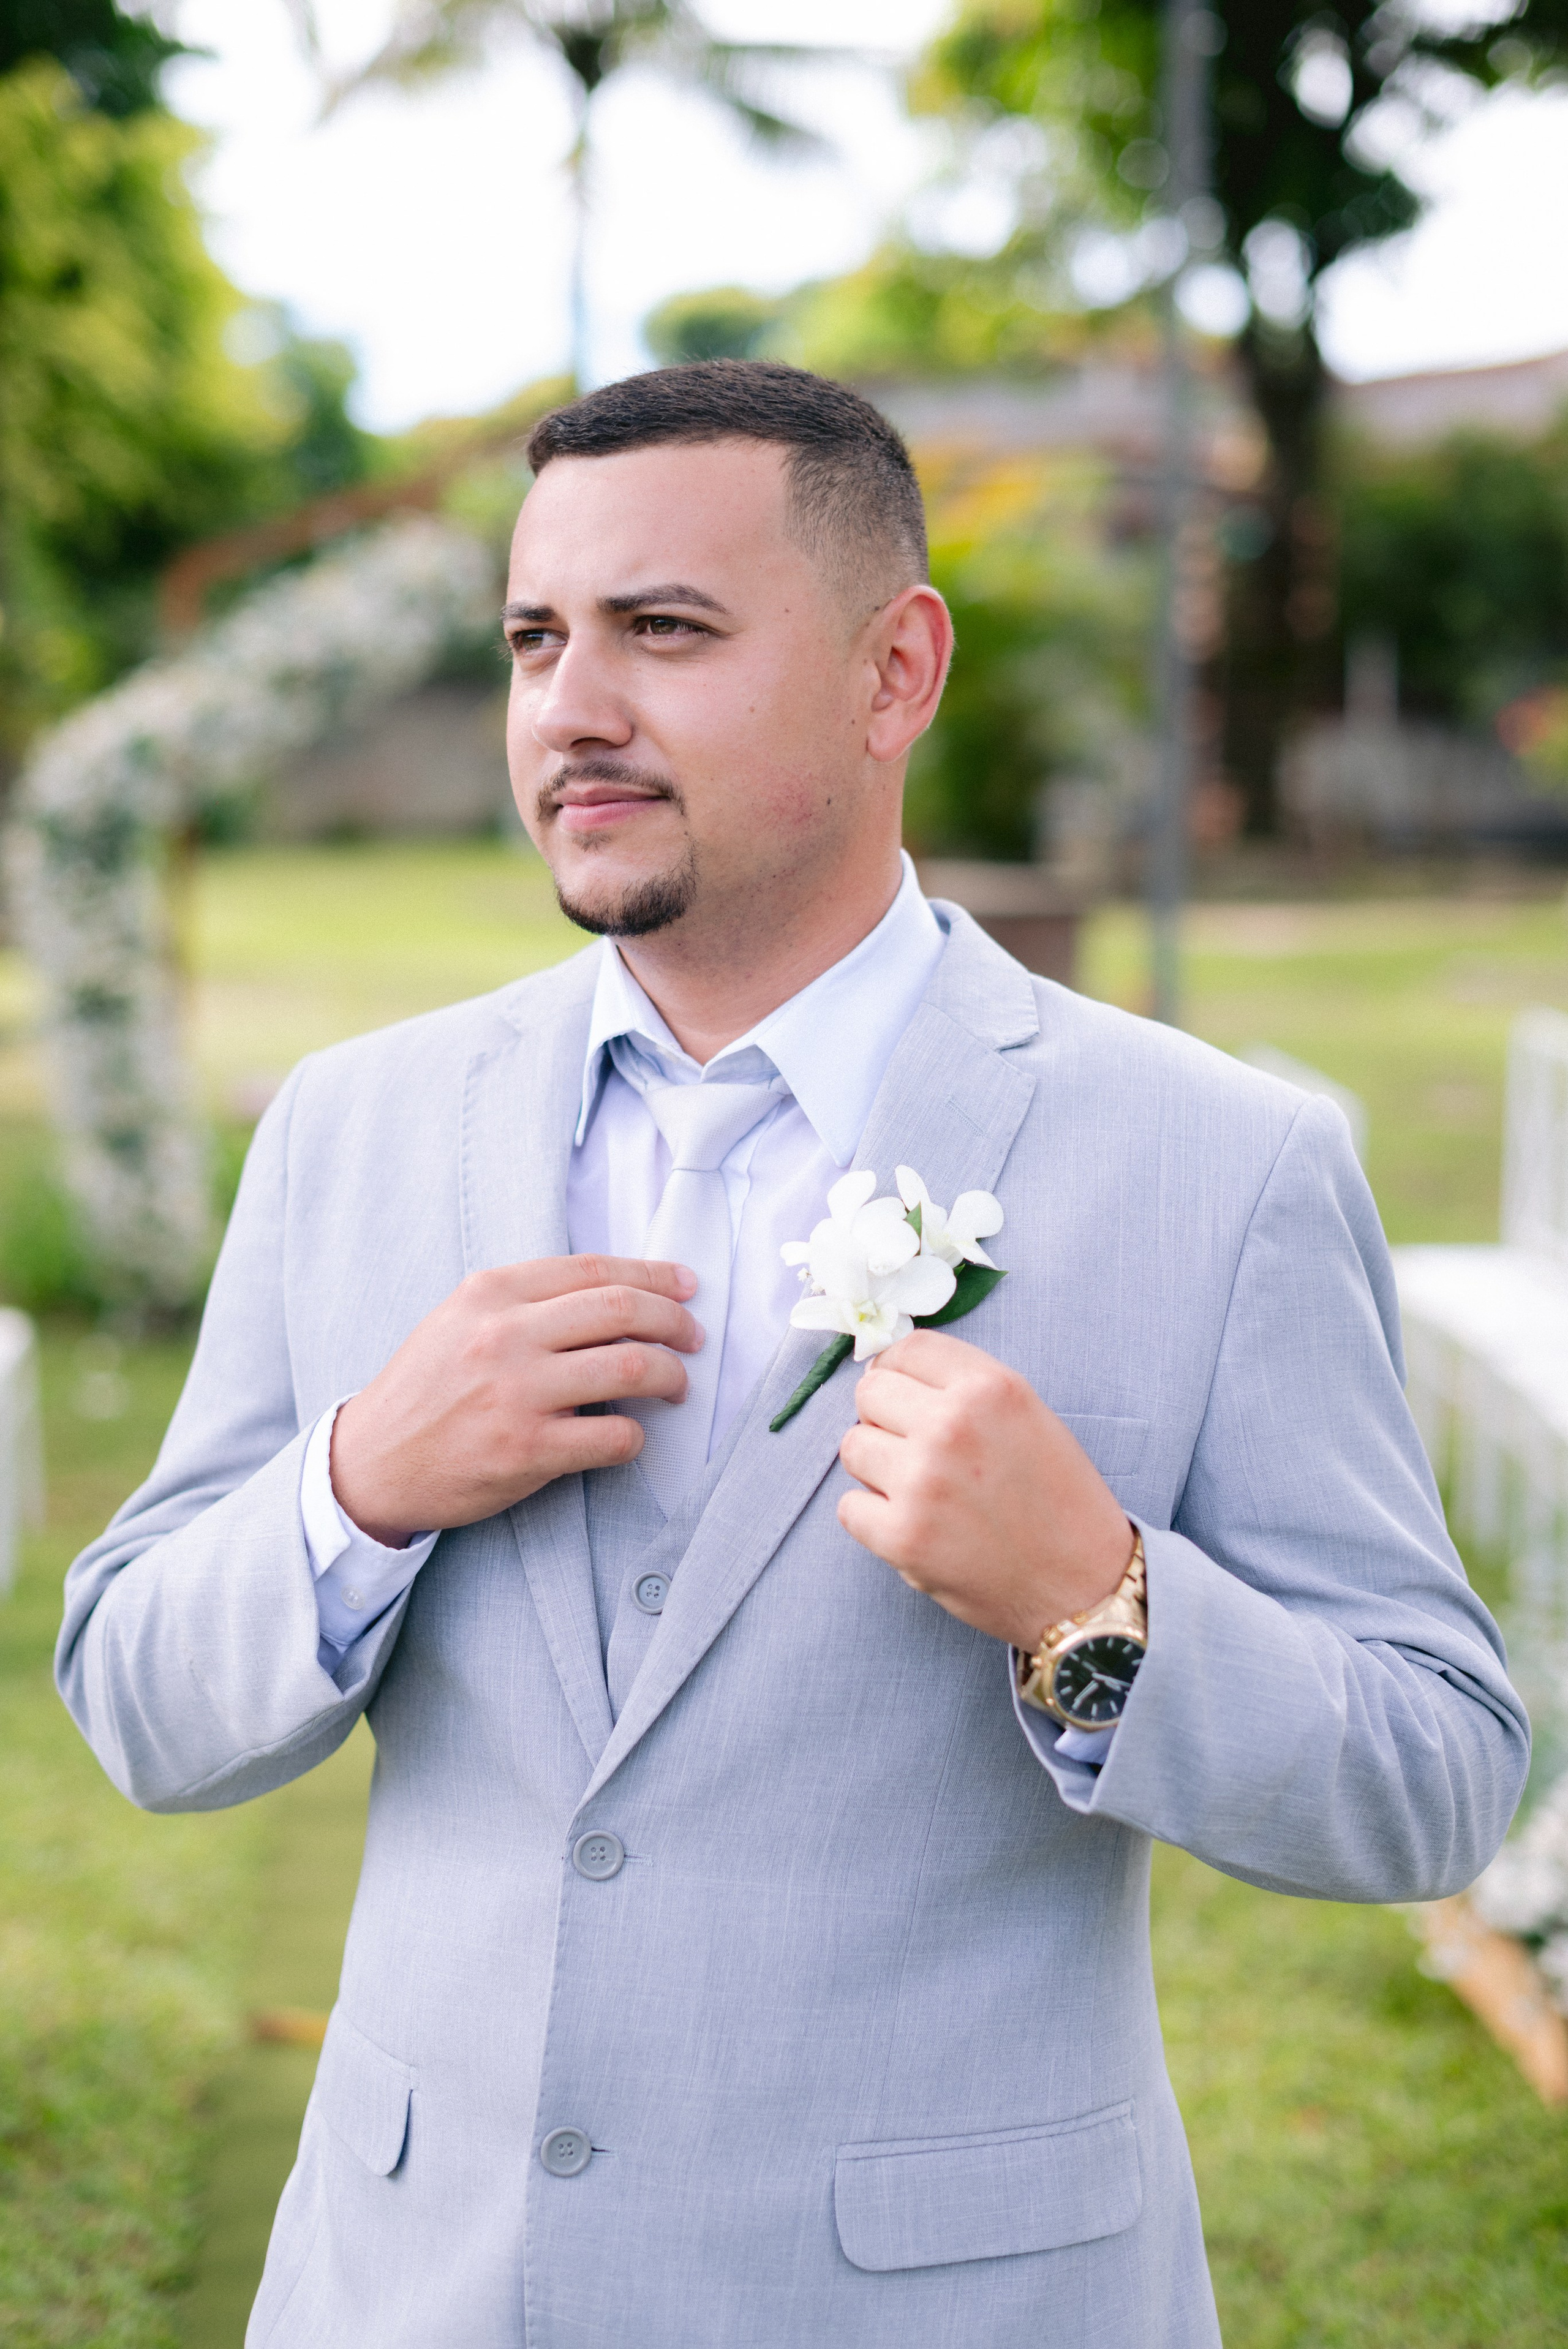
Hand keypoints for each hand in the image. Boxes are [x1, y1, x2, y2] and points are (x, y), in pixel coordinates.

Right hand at [330, 1255, 701, 1544]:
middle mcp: (504, 1335)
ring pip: (631, 1368)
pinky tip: (630, 1437)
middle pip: (623, 1310)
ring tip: (677, 1386)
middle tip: (693, 1337)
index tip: (685, 1287)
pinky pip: (614, 1437)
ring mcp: (516, 1393)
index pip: (594, 1269)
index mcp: (490, 1293)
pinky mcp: (526, 1450)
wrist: (372, 1460)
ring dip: (671, 1376)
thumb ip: (526, 1301)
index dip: (653, 1275)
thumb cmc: (426, 1389)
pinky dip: (636, 1436)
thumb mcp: (461, 1319)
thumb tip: (616, 1294)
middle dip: (675, 1321)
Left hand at [836, 1331, 1134, 1651]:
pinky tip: (916, 1530)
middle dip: (886, 1419)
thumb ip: (963, 1389)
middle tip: (919, 1453)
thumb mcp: (1029, 1417)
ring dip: (878, 1469)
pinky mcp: (903, 1537)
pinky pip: (850, 1507)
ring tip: (923, 1494)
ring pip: (853, 1447)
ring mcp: (923, 1481)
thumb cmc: (1059, 1503)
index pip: (908, 1348)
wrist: (1086, 1588)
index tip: (908, 1398)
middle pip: (870, 1392)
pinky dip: (874, 1521)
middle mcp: (954, 1425)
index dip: (900, 1372)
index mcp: (991, 1388)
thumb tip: (878, 1373)